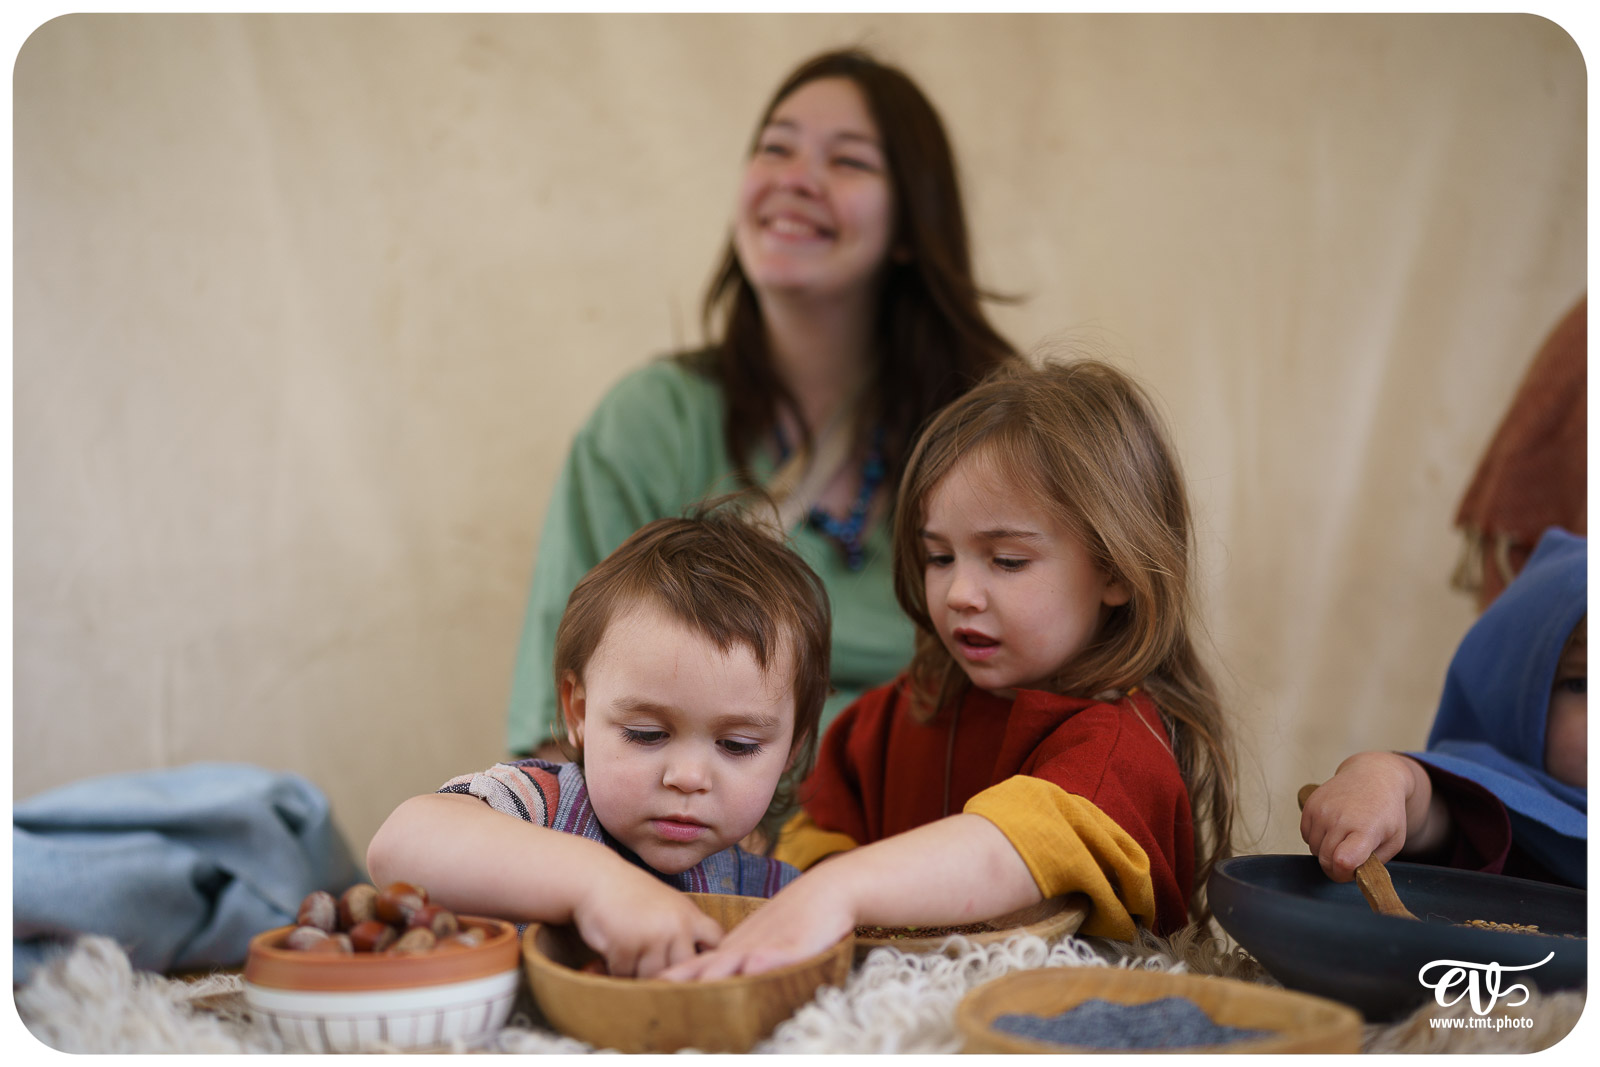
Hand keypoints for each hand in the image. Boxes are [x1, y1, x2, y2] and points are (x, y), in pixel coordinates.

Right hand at [571, 868, 724, 977]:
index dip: (708, 956)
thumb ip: (683, 932)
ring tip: (628, 955)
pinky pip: (625, 973)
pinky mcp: (626, 945)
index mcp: (689, 914)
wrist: (596, 878)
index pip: (716, 942)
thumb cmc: (631, 896)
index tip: (693, 962)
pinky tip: (611, 953)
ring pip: (653, 975)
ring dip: (637, 972)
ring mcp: (652, 934)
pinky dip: (615, 969)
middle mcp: (676, 924)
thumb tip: (696, 972)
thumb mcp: (668, 906)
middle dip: (666, 970)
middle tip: (646, 961)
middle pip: (683, 967)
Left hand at [657, 871, 853, 981]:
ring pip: (733, 962)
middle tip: (653, 993)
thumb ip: (737, 960)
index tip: (645, 989)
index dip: (670, 978)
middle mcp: (744, 947)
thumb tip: (712, 980)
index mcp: (733, 947)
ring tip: (689, 989)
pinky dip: (761, 963)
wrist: (828, 890)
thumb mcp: (760, 942)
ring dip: (710, 976)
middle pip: (705, 966)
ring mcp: (766, 945)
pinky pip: (775, 956)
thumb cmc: (795, 918)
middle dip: (680, 981)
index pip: (693, 965)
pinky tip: (751, 969)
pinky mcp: (793, 946)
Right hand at [1299, 752, 1419, 881]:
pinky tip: (1333, 829)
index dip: (1343, 874)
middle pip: (1325, 860)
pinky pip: (1305, 835)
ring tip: (1343, 839)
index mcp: (1365, 829)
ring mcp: (1322, 811)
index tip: (1351, 872)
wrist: (1373, 776)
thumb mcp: (1394, 841)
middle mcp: (1340, 818)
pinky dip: (1316, 838)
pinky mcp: (1310, 805)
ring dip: (1326, 852)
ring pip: (1313, 849)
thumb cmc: (1386, 811)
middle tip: (1350, 861)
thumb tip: (1352, 874)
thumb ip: (1375, 863)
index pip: (1342, 861)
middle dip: (1336, 868)